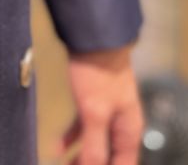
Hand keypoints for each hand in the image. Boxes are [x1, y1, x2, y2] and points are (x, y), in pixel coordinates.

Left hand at [54, 43, 144, 164]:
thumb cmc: (99, 73)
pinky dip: (73, 138)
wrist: (94, 36)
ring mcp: (108, 113)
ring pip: (95, 145)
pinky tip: (58, 146)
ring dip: (80, 157)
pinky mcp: (94, 101)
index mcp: (129, 132)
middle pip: (109, 159)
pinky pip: (85, 128)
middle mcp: (122, 126)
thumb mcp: (94, 113)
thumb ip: (94, 146)